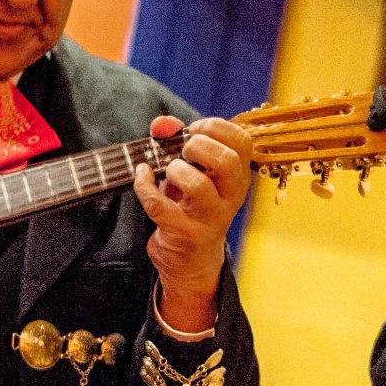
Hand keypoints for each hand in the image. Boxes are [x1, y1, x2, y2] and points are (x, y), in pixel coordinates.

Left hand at [132, 115, 252, 330]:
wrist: (192, 261)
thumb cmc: (194, 207)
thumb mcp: (195, 174)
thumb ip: (178, 141)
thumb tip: (162, 124)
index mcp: (238, 178)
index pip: (243, 143)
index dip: (218, 128)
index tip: (196, 128)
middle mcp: (230, 198)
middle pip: (227, 162)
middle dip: (199, 146)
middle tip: (185, 150)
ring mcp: (209, 219)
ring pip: (198, 186)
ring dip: (176, 169)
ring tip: (170, 170)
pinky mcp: (184, 234)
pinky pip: (160, 205)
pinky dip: (144, 185)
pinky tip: (142, 175)